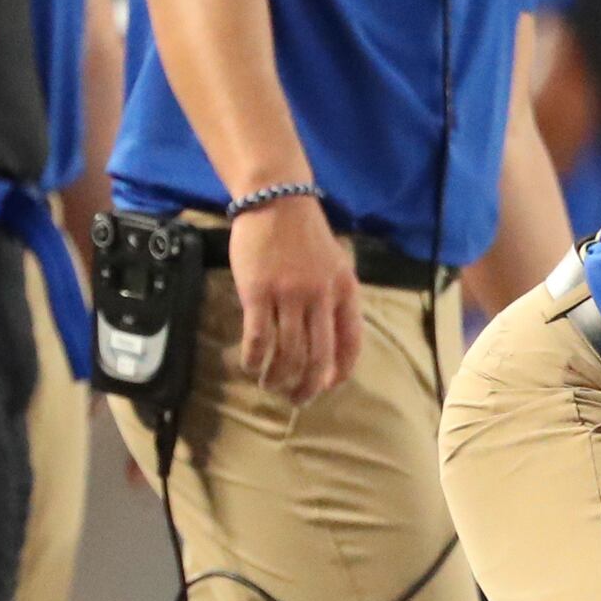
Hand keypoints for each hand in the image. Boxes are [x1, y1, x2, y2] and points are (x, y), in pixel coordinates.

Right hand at [228, 191, 362, 402]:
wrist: (276, 201)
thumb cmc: (304, 235)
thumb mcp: (335, 265)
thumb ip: (335, 300)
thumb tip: (329, 341)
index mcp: (345, 292)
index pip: (350, 344)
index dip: (339, 372)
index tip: (326, 387)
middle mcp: (321, 298)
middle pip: (318, 357)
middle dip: (308, 386)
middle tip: (296, 399)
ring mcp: (289, 296)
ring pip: (287, 353)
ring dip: (278, 377)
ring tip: (270, 385)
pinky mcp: (258, 292)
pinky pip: (258, 337)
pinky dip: (254, 358)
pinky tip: (250, 366)